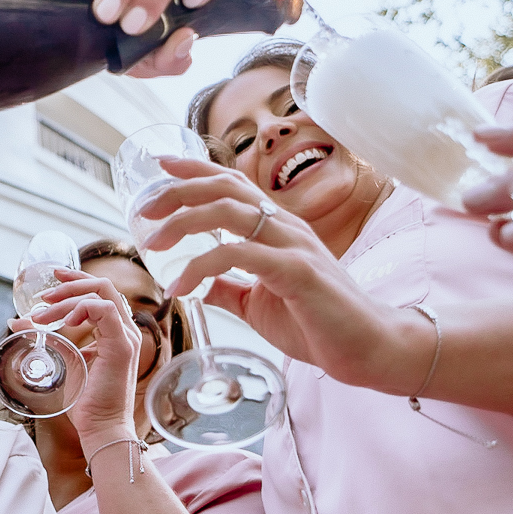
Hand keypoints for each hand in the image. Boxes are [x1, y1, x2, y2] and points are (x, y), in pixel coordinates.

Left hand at [23, 267, 140, 447]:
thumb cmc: (87, 401)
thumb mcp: (67, 362)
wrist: (101, 428)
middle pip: (102, 286)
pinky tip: (63, 322)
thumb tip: (19, 324)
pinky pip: (103, 310)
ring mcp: (126, 336)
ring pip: (101, 294)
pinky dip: (80, 309)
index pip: (101, 292)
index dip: (77, 279)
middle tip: (43, 296)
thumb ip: (51, 341)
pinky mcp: (121, 346)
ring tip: (43, 315)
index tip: (54, 276)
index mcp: (116, 332)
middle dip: (70, 283)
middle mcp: (125, 330)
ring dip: (67, 298)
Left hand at [134, 157, 421, 390]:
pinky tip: (181, 288)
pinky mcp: (297, 271)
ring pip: (230, 211)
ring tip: (152, 242)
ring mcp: (293, 245)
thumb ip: (232, 288)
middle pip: (225, 188)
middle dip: (178, 190)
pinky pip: (239, 256)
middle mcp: (286, 226)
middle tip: (144, 207)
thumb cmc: (319, 325)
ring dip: (184, 221)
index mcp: (278, 228)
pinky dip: (202, 268)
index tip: (162, 164)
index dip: (197, 169)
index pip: (233, 183)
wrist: (368, 349)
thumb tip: (202, 286)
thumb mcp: (261, 304)